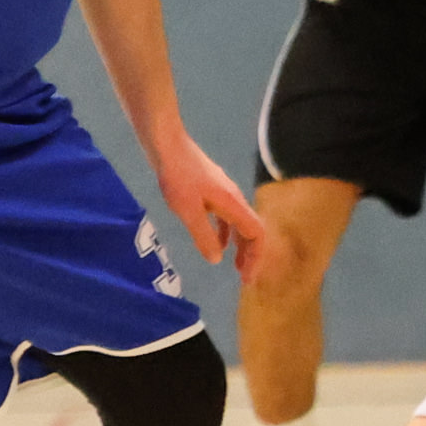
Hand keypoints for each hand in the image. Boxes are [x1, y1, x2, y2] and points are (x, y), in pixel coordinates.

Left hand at [153, 136, 275, 282]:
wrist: (168, 147)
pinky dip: (227, 234)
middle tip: (243, 276)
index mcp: (234, 204)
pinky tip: (216, 243)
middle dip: (251, 254)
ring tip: (234, 265)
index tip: (246, 278)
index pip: (257, 234)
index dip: (255, 257)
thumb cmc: (178, 178)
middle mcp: (235, 199)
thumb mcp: (188, 211)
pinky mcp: (213, 191)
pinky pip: (228, 218)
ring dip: (240, 245)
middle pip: (252, 230)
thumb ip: (204, 236)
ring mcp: (225, 194)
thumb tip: (217, 259)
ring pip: (241, 224)